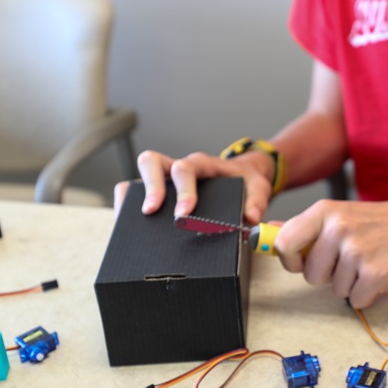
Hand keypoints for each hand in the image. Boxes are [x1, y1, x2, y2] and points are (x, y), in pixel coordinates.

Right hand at [113, 149, 275, 223]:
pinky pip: (136, 191)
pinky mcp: (161, 192)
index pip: (186, 169)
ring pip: (140, 174)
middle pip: (152, 161)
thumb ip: (257, 201)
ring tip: (133, 219)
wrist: (243, 175)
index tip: (183, 214)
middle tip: (152, 212)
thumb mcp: (258, 187)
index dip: (182, 191)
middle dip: (151, 187)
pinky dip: (129, 204)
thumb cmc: (246, 180)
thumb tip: (250, 218)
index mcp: (202, 164)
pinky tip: (131, 226)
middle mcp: (178, 167)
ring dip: (134, 194)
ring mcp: (166, 179)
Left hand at [274, 199, 387, 307]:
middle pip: (309, 275)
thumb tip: (269, 231)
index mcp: (325, 211)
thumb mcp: (341, 214)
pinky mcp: (375, 274)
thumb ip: (305, 226)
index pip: (284, 242)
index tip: (301, 262)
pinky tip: (381, 273)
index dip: (289, 260)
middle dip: (327, 275)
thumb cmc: (382, 223)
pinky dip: (367, 293)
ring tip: (370, 261)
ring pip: (334, 289)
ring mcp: (357, 251)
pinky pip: (355, 299)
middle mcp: (337, 228)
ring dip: (350, 283)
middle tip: (350, 259)